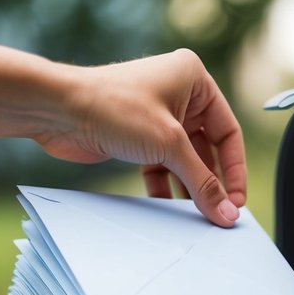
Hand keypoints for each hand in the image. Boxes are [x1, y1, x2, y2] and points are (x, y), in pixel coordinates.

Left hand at [35, 49, 246, 227]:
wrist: (57, 109)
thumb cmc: (112, 106)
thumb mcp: (168, 144)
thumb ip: (202, 181)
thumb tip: (227, 211)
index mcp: (194, 79)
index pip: (228, 131)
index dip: (234, 169)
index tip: (236, 200)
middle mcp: (179, 94)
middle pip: (207, 148)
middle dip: (211, 181)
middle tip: (219, 213)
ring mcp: (158, 116)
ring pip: (184, 160)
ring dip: (189, 187)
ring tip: (196, 215)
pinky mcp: (139, 137)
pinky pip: (163, 166)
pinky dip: (167, 186)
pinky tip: (169, 206)